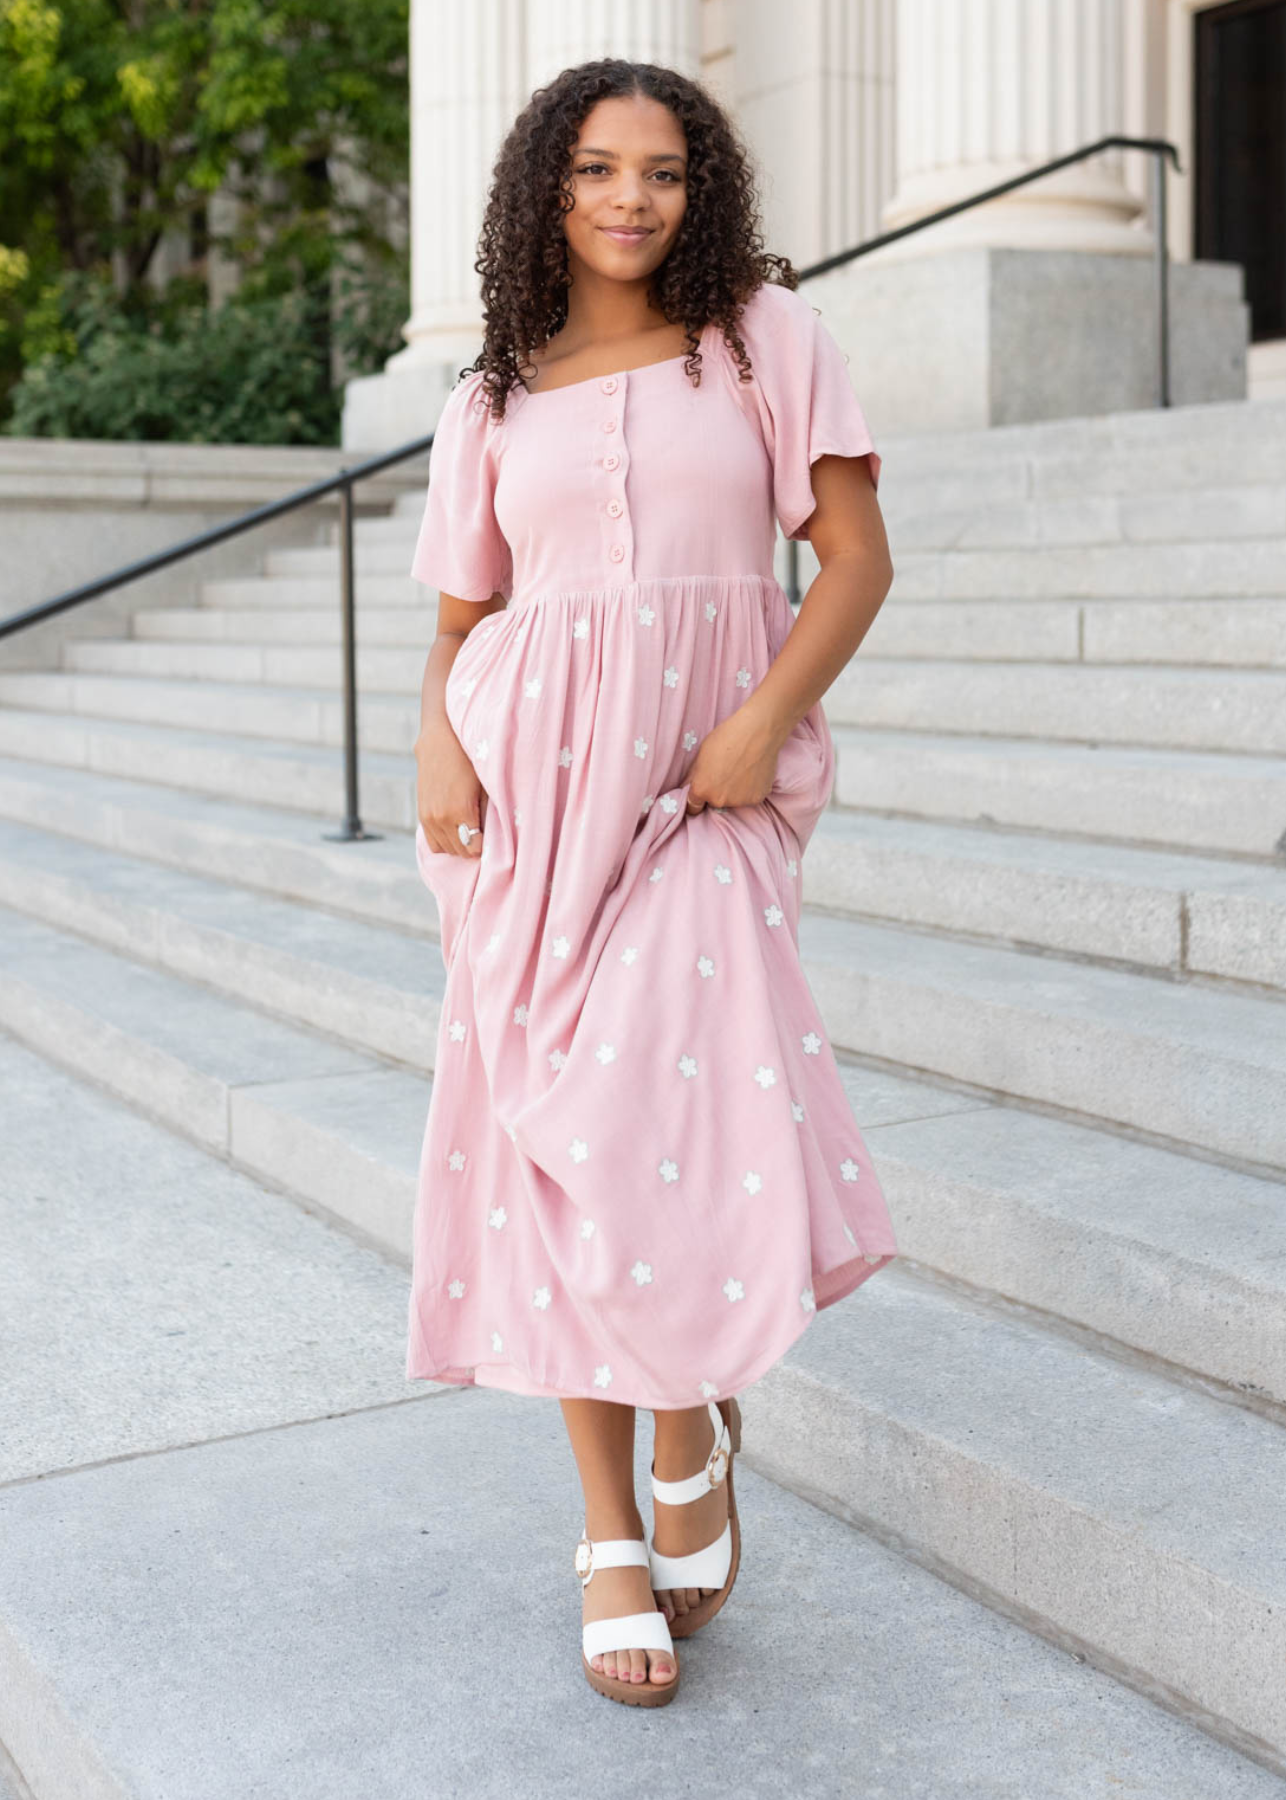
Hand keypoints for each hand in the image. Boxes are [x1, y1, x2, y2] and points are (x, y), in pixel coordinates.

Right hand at [416, 722, 489, 856]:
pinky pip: (433, 843)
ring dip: (460, 845)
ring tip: (471, 831)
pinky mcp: (422, 815)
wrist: (442, 739)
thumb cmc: (470, 758)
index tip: (494, 840)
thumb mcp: (486, 785)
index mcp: (460, 811)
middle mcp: (441, 818)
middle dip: (474, 846)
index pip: (474, 849)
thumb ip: (488, 814)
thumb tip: (494, 837)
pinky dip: (445, 841)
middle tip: (485, 835)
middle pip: (461, 852)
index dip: (486, 847)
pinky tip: (457, 830)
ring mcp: (428, 818)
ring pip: (447, 849)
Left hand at [684, 705, 786, 815]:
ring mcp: (739, 802)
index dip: (696, 800)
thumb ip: (694, 775)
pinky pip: (750, 797)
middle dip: (717, 791)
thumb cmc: (726, 737)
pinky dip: (751, 789)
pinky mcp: (757, 799)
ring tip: (741, 770)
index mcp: (702, 789)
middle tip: (726, 771)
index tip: (702, 792)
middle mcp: (719, 800)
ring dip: (735, 791)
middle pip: (715, 802)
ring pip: (733, 800)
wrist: (757, 732)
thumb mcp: (701, 754)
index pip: (693, 807)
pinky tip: (753, 772)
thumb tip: (688, 786)